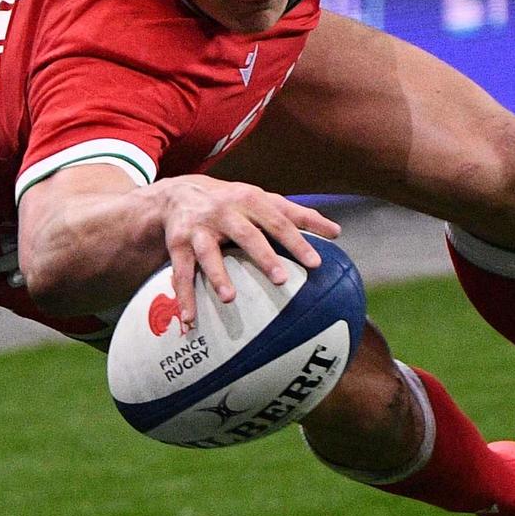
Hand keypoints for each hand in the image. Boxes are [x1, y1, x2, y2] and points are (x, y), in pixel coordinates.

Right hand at [154, 176, 341, 326]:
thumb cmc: (234, 202)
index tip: (315, 263)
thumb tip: (337, 231)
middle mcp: (224, 212)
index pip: (279, 221)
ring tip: (229, 299)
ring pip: (208, 253)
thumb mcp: (264, 201)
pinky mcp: (177, 244)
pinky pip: (180, 273)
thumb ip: (300, 215)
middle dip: (263, 256)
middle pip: (246, 234)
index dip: (297, 241)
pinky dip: (184, 297)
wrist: (177, 195)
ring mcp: (199, 229)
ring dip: (218, 275)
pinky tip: (190, 320)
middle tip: (281, 279)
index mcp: (250, 200)